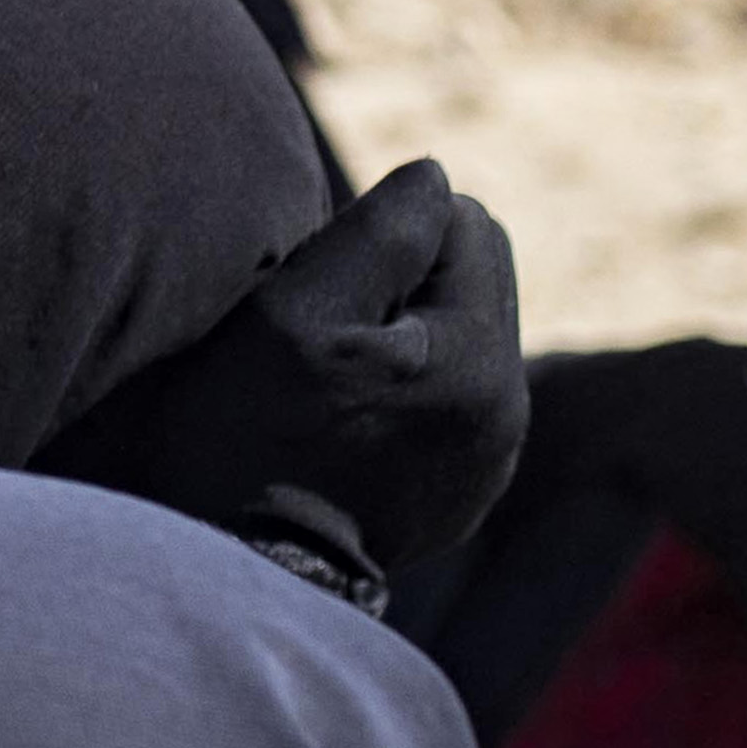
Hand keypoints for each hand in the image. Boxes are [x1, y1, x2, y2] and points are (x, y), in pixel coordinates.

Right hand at [37, 159, 526, 603]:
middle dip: (403, 277)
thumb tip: (435, 175)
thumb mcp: (292, 313)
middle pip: (473, 275)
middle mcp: (508, 410)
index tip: (318, 281)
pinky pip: (450, 396)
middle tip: (321, 323)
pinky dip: (404, 388)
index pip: (465, 219)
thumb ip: (378, 233)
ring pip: (459, 334)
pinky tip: (343, 421)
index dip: (383, 229)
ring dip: (401, 331)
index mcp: (479, 361)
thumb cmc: (245, 433)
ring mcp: (491, 460)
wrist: (238, 572)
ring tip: (328, 376)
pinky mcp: (465, 492)